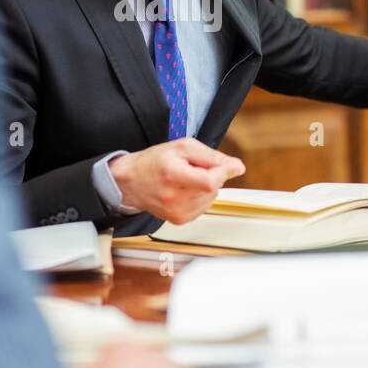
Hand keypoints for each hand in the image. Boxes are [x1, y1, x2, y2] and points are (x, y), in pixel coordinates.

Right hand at [108, 138, 245, 224]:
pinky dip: (201, 197)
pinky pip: (204, 207)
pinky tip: (185, 190)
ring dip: (206, 187)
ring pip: (211, 198)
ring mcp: (176, 212)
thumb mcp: (182, 147)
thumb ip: (211, 156)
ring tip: (186, 179)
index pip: (211, 181)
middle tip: (195, 167)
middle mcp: (174, 198)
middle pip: (213, 189)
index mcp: (173, 175)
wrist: (131, 181)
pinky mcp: (179, 220)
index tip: (230, 165)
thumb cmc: (154, 161)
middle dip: (212, 175)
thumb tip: (236, 167)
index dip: (224, 172)